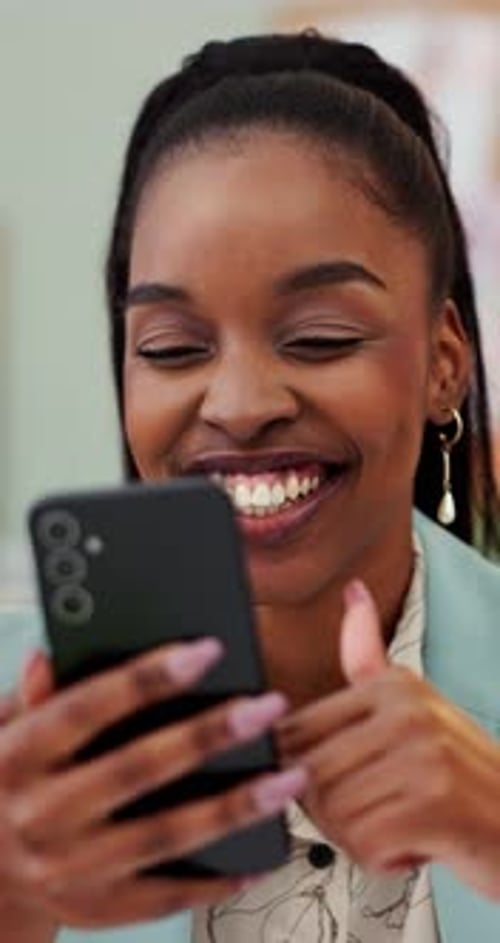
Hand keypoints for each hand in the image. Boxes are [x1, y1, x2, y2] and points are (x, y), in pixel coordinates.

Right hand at [0, 638, 306, 932]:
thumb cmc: (5, 780)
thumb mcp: (1, 730)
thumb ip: (31, 696)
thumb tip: (49, 652)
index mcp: (18, 757)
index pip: (87, 708)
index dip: (147, 677)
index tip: (208, 650)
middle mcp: (41, 815)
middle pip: (137, 769)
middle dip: (209, 735)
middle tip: (268, 706)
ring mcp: (69, 871)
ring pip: (165, 836)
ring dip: (235, 806)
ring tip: (291, 776)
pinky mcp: (95, 910)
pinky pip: (167, 896)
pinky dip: (220, 878)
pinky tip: (267, 851)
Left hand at [279, 581, 499, 900]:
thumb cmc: (462, 773)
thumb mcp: (413, 704)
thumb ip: (366, 657)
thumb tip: (352, 592)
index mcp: (392, 684)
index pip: (297, 730)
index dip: (305, 771)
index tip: (345, 781)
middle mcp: (406, 711)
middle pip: (310, 775)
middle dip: (333, 811)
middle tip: (378, 810)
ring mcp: (422, 755)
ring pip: (333, 814)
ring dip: (359, 838)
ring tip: (401, 824)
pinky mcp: (435, 804)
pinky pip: (363, 844)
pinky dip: (383, 860)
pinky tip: (414, 845)